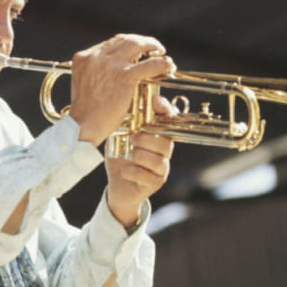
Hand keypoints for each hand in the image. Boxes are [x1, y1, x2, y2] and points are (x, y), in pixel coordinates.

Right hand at [66, 33, 173, 147]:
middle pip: (125, 40)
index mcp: (84, 57)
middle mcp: (96, 56)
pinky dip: (162, 63)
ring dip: (152, 46)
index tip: (137, 50)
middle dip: (142, 42)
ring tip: (161, 54)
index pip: (111, 43)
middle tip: (153, 49)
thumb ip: (95, 72)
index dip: (127, 45)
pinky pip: (149, 65)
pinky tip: (168, 65)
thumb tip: (111, 71)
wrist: (82, 125)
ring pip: (137, 45)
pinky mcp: (124, 76)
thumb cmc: (85, 112)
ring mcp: (110, 65)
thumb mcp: (83, 84)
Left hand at [105, 93, 175, 227]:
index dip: (165, 109)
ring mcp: (162, 169)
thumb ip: (123, 121)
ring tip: (128, 155)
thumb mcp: (119, 136)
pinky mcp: (155, 183)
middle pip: (166, 142)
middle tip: (132, 138)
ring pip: (157, 160)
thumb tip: (120, 100)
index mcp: (158, 136)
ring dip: (139, 156)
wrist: (118, 186)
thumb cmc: (121, 158)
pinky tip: (125, 171)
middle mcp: (164, 152)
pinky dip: (131, 172)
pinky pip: (145, 176)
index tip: (155, 101)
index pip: (169, 120)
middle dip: (147, 138)